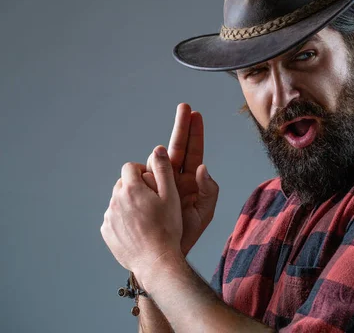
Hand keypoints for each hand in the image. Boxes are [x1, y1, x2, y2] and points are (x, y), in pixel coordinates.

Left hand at [101, 147, 183, 284]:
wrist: (156, 261)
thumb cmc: (167, 228)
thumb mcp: (171, 196)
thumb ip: (163, 170)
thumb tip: (158, 149)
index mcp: (131, 189)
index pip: (130, 167)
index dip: (143, 172)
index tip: (154, 184)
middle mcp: (115, 200)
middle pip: (123, 184)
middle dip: (136, 188)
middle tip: (153, 202)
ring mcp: (109, 217)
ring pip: (118, 201)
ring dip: (129, 204)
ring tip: (147, 218)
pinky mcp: (106, 232)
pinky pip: (113, 218)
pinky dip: (123, 220)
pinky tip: (138, 230)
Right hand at [145, 103, 218, 256]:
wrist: (165, 252)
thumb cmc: (188, 233)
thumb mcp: (204, 212)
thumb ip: (209, 190)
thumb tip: (202, 168)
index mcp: (190, 180)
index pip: (193, 151)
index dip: (194, 132)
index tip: (195, 113)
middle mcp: (173, 177)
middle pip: (176, 146)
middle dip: (181, 126)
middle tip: (184, 106)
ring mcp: (157, 182)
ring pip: (155, 161)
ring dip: (157, 160)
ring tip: (160, 170)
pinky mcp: (142, 191)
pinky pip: (140, 177)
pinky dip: (141, 173)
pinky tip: (140, 174)